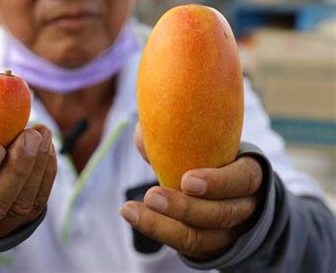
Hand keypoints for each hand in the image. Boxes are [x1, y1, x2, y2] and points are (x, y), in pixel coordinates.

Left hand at [122, 123, 262, 258]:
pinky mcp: (209, 246)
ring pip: (200, 237)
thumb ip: (175, 135)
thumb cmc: (209, 156)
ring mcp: (230, 232)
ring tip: (131, 209)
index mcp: (249, 174)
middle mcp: (246, 206)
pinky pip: (185, 245)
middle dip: (185, 208)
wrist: (221, 188)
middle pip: (222, 214)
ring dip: (162, 225)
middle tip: (152, 195)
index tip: (186, 180)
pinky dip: (157, 231)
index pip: (243, 179)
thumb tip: (141, 134)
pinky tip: (133, 215)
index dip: (218, 183)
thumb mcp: (204, 143)